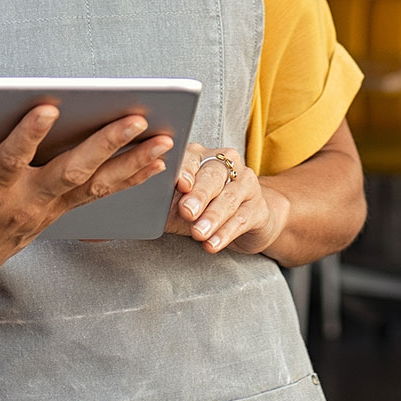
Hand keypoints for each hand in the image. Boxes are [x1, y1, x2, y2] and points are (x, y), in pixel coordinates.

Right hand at [0, 104, 172, 290]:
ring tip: (165, 140)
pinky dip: (131, 177)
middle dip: (105, 144)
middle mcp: (29, 199)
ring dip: (133, 161)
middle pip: (72, 169)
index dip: (28, 136)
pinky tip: (158, 161)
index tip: (48, 107)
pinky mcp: (63, 209)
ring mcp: (50, 206)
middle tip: (135, 118)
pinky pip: (103, 192)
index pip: (11, 159)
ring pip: (98, 182)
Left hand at [167, 143, 289, 255]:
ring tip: (199, 233)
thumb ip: (165, 201)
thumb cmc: (203, 208)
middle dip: (199, 195)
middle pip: (213, 175)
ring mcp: (246, 183)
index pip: (192, 157)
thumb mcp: (180, 203)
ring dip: (212, 217)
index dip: (186, 170)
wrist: (244, 219)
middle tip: (187, 211)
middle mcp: (227, 163)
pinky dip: (225, 233)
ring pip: (229, 197)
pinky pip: (242, 219)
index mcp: (202, 156)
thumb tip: (142, 208)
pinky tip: (213, 244)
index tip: (180, 185)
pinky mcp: (259, 207)